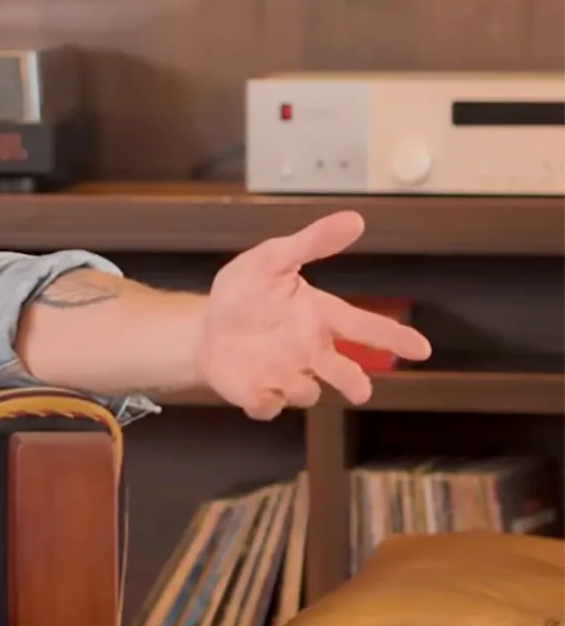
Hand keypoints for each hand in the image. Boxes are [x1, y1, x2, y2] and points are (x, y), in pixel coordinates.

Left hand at [198, 211, 430, 418]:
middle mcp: (310, 350)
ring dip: (300, 386)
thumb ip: (312, 242)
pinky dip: (265, 401)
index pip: (366, 326)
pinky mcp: (259, 393)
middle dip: (355, 383)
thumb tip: (355, 220)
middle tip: (359, 388)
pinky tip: (252, 388)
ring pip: (308, 392)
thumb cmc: (245, 292)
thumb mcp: (273, 258)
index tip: (422, 348)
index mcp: (320, 317)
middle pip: (347, 374)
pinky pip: (269, 406)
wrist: (204, 323)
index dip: (394, 337)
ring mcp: (286, 375)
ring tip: (277, 369)